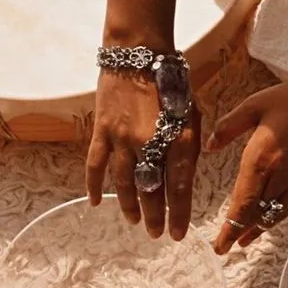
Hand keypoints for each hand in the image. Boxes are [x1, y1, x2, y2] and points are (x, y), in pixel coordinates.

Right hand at [86, 71, 200, 239]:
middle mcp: (151, 142)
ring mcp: (123, 138)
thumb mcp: (193, 113)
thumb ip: (190, 146)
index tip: (180, 233)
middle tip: (157, 234)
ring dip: (129, 206)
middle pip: (152, 191)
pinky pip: (96, 165)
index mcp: (179, 137)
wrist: (139, 53)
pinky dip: (94, 186)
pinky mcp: (102, 131)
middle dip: (156, 217)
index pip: (180, 187)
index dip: (180, 214)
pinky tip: (95, 203)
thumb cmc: (172, 82)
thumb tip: (183, 178)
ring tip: (134, 221)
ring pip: (124, 183)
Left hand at [207, 65, 287, 253]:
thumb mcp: (255, 105)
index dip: (229, 227)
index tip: (220, 245)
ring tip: (244, 240)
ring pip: (274, 215)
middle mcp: (278, 177)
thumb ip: (229, 126)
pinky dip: (277, 218)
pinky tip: (271, 221)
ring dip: (257, 229)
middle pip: (256, 214)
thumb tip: (210, 146)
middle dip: (239, 233)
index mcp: (260, 159)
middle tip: (226, 248)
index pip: (242, 203)